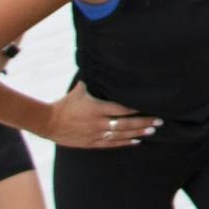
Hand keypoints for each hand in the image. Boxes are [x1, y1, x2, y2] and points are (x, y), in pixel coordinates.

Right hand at [44, 83, 159, 149]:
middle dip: (144, 122)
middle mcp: (98, 123)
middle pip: (126, 123)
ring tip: (152, 131)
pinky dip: (125, 142)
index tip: (150, 107)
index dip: (136, 109)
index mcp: (96, 108)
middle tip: (159, 121)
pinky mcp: (92, 143)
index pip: (121, 109)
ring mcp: (96, 134)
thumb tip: (103, 65)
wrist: (49, 123)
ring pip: (122, 135)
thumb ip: (94, 80)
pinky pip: (112, 144)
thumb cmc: (66, 104)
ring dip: (138, 133)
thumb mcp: (81, 89)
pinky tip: (136, 141)